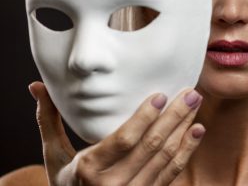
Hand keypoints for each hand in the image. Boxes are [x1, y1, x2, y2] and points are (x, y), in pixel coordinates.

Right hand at [29, 81, 204, 185]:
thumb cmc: (65, 182)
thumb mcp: (53, 155)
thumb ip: (49, 121)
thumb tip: (37, 86)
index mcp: (89, 170)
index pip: (124, 140)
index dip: (144, 118)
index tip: (160, 95)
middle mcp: (113, 185)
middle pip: (151, 146)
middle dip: (174, 117)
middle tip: (191, 93)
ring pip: (166, 158)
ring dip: (184, 129)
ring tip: (195, 105)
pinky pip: (172, 173)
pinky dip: (187, 150)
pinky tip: (197, 131)